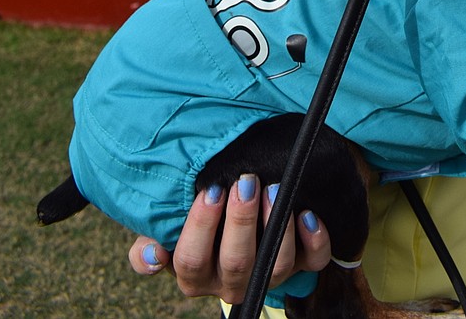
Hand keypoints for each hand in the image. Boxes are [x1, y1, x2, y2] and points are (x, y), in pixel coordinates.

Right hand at [128, 176, 331, 302]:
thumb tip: (152, 255)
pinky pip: (312, 262)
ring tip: (274, 187)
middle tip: (246, 181)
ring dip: (277, 225)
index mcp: (195, 274)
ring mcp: (267, 275)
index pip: (191, 261)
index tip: (210, 190)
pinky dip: (314, 240)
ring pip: (275, 265)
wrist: (238, 216)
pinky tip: (307, 214)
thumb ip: (151, 241)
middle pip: (236, 262)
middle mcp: (231, 282)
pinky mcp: (299, 265)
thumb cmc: (202, 216)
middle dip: (242, 219)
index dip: (200, 227)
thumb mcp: (170, 229)